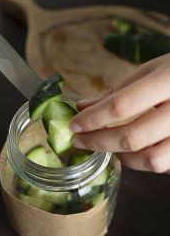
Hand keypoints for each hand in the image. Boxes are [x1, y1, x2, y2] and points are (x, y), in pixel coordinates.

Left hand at [70, 54, 169, 172]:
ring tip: (108, 148)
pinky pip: (166, 165)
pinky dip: (145, 161)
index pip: (122, 105)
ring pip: (152, 160)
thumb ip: (118, 91)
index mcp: (169, 79)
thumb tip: (84, 106)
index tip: (74, 125)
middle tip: (81, 140)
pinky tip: (134, 151)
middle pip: (133, 137)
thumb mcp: (152, 70)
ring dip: (123, 158)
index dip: (93, 119)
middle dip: (100, 142)